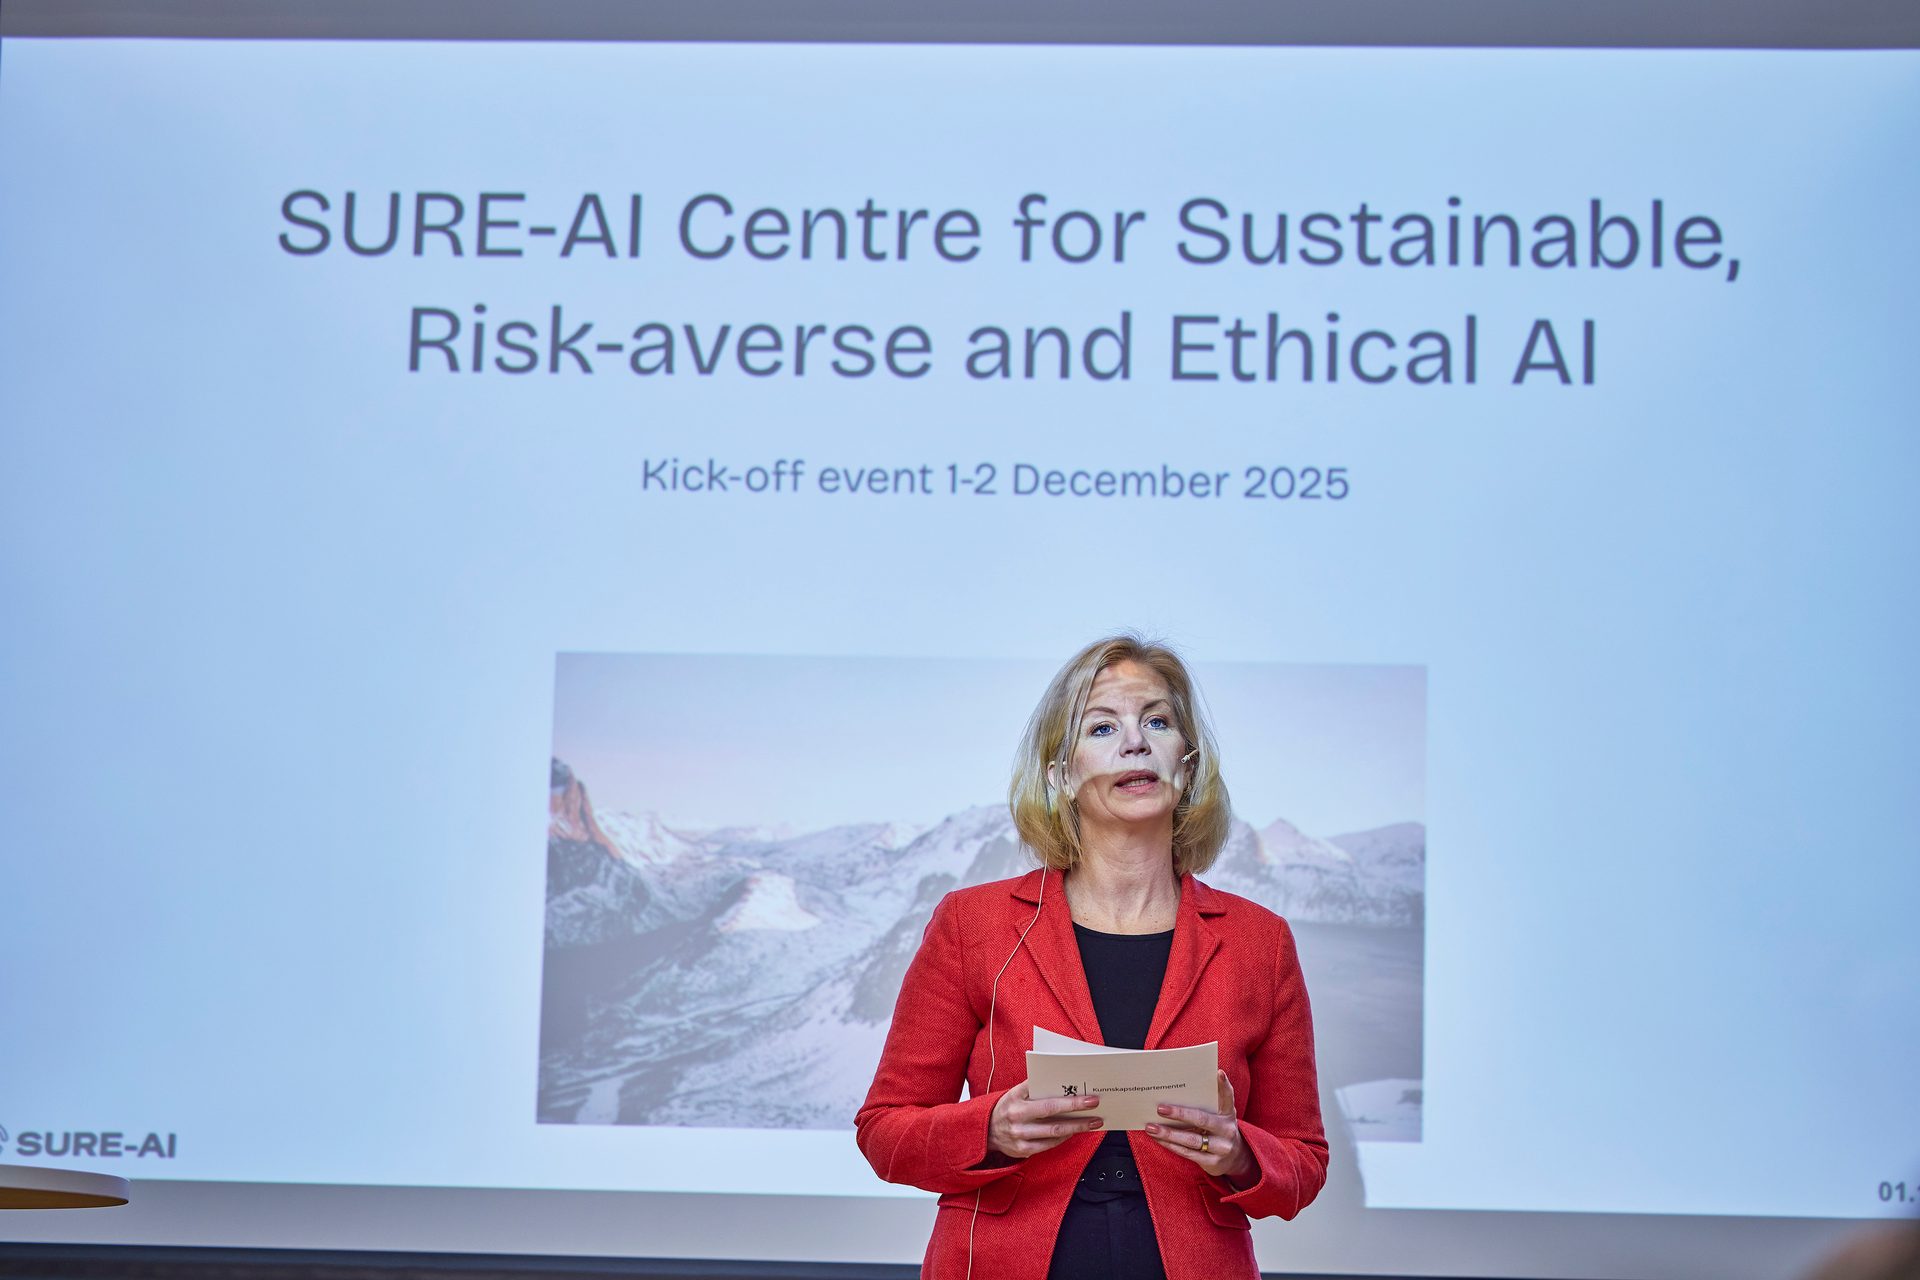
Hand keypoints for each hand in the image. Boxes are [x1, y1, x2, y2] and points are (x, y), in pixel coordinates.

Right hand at [988, 1081, 1102, 1159]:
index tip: (1086, 1094)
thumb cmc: (1007, 1108)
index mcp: (1015, 1097)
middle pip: (1052, 1112)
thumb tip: (1062, 1082)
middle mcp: (1016, 1116)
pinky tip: (1074, 1132)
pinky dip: (1064, 1137)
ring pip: (1054, 1131)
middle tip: (1094, 1104)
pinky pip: (1049, 1144)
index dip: (1066, 1095)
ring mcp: (1019, 1135)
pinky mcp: (1022, 1150)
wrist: (985, 1132)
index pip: (1043, 1093)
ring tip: (1092, 1122)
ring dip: (1076, 1127)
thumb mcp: (1015, 1093)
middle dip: (1076, 1108)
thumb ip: (1034, 1088)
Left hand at [1145, 1070, 1255, 1185]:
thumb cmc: (1219, 1130)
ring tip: (1151, 1127)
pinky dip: (1170, 1145)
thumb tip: (1176, 1092)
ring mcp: (1221, 1147)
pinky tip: (1158, 1139)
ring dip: (1168, 1133)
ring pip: (1191, 1139)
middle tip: (1160, 1108)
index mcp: (1228, 1114)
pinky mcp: (1212, 1162)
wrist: (1236, 1159)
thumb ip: (1207, 1105)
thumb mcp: (1220, 1116)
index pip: (1228, 1097)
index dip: (1224, 1085)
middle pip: (1202, 1120)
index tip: (1218, 1073)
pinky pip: (1187, 1153)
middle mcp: (1227, 1130)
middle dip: (1179, 1114)